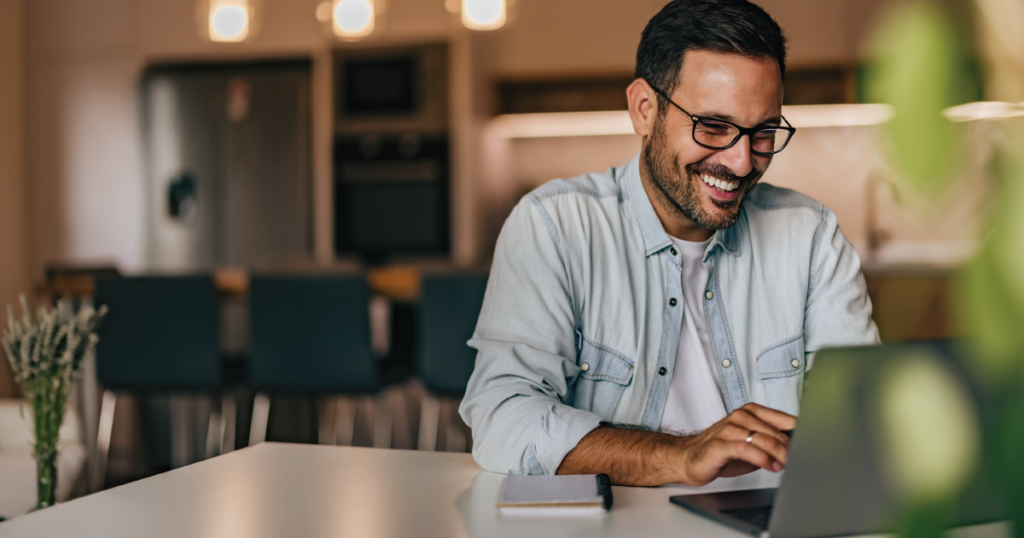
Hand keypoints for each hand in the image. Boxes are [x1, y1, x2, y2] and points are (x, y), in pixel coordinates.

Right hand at [675, 403, 795, 485]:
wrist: (688, 457)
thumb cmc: (722, 451)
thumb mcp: (752, 444)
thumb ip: (772, 442)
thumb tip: (799, 448)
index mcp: (750, 411)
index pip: (784, 419)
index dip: (800, 434)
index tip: (813, 446)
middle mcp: (740, 416)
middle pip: (776, 432)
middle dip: (791, 450)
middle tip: (800, 462)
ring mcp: (729, 428)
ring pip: (763, 440)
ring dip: (780, 456)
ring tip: (786, 466)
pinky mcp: (720, 444)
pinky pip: (746, 449)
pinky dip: (763, 459)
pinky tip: (771, 466)